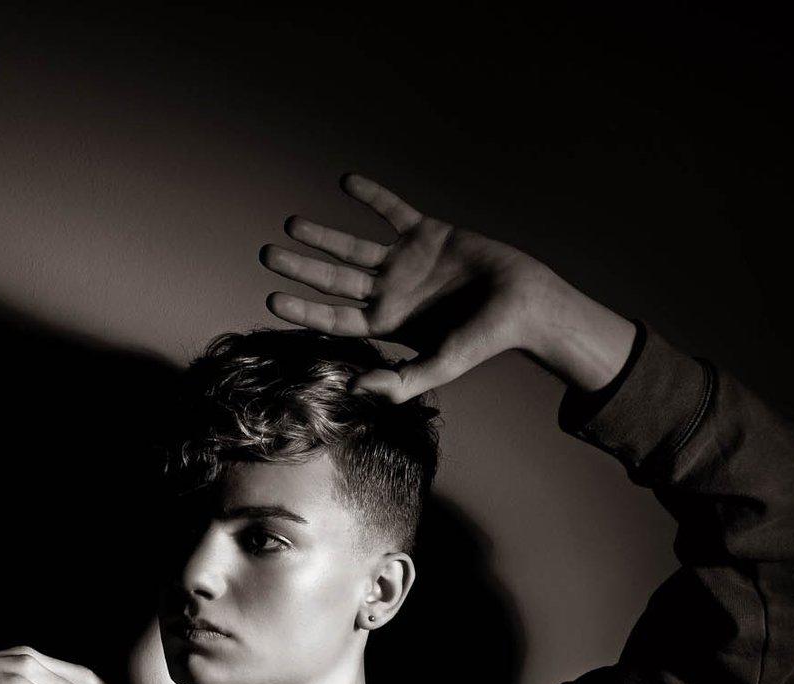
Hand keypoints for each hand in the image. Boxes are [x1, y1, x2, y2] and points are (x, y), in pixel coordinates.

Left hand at [259, 173, 555, 401]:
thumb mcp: (440, 366)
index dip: (302, 309)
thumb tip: (354, 391)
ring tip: (292, 224)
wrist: (526, 304)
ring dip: (322, 235)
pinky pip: (392, 211)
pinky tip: (346, 181)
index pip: (333, 318)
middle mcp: (387, 292)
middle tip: (267, 255)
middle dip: (300, 268)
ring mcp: (404, 262)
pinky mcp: (427, 233)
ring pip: (353, 246)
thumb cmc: (484, 340)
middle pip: (333, 279)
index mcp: (385, 324)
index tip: (271, 299)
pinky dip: (372, 196)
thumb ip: (399, 382)